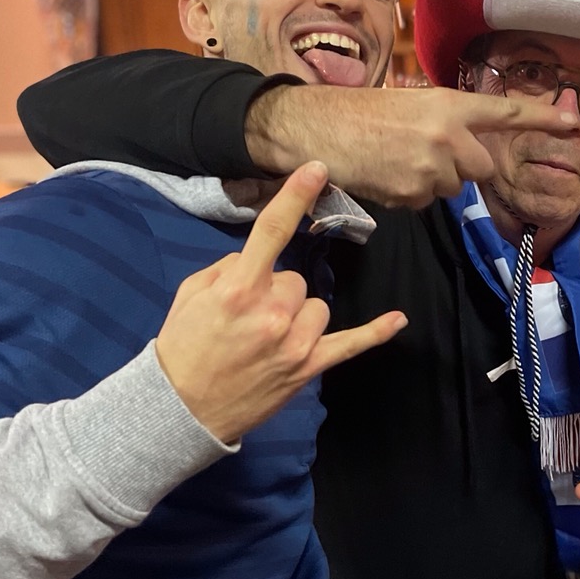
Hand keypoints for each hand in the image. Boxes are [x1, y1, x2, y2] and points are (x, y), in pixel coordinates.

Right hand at [155, 161, 406, 442]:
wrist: (181, 408)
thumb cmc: (184, 347)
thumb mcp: (191, 294)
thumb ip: (227, 268)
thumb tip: (255, 258)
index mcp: (239, 289)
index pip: (273, 232)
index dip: (295, 197)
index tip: (316, 170)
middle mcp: (272, 313)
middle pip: (296, 278)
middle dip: (277, 290)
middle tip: (249, 317)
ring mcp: (295, 342)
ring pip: (317, 305)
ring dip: (298, 314)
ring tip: (268, 337)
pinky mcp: (308, 367)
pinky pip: (350, 345)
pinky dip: (374, 333)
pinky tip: (398, 320)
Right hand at [245, 86, 579, 205]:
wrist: (318, 128)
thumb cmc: (363, 113)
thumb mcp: (412, 104)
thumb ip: (447, 122)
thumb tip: (468, 145)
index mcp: (449, 105)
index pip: (505, 113)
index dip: (541, 118)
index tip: (571, 122)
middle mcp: (448, 135)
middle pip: (481, 169)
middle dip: (462, 168)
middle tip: (427, 155)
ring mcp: (431, 166)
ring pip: (451, 188)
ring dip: (432, 181)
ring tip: (397, 160)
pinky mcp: (413, 193)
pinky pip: (424, 202)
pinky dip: (408, 194)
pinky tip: (386, 174)